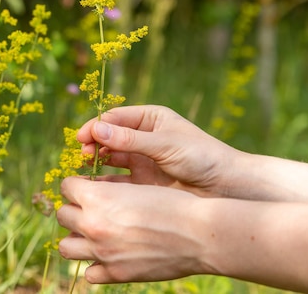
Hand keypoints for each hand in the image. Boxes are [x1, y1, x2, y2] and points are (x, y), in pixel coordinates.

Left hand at [56, 177, 210, 283]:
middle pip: (63, 215)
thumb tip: (89, 194)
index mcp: (97, 197)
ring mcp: (102, 252)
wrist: (199, 234)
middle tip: (90, 210)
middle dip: (75, 210)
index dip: (77, 186)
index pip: (66, 187)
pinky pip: (89, 273)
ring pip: (66, 247)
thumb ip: (108, 192)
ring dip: (77, 238)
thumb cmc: (172, 204)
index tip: (87, 188)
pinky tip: (110, 255)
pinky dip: (96, 265)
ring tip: (93, 234)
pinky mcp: (116, 273)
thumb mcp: (136, 187)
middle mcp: (93, 224)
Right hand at [77, 105, 239, 197]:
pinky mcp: (142, 182)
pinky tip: (96, 186)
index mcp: (150, 118)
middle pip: (108, 137)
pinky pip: (117, 179)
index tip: (81, 138)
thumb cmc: (202, 157)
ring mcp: (141, 160)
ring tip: (85, 170)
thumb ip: (130, 139)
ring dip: (96, 161)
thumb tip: (96, 128)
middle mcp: (143, 137)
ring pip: (110, 158)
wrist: (227, 188)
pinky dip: (104, 181)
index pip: (114, 118)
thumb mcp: (165, 145)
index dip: (95, 126)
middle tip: (82, 156)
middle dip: (93, 144)